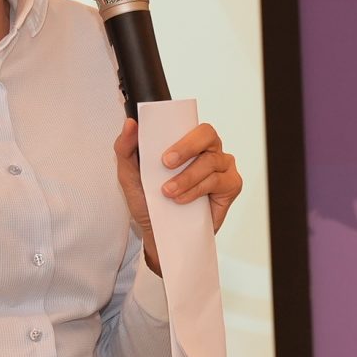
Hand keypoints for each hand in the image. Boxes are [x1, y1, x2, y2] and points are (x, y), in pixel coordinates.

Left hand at [113, 118, 242, 274]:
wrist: (158, 232)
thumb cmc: (149, 200)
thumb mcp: (129, 174)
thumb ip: (125, 147)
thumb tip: (130, 124)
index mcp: (187, 141)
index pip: (190, 123)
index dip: (178, 133)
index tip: (162, 153)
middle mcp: (208, 149)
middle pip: (207, 134)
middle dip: (186, 148)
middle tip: (167, 164)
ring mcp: (222, 166)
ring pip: (210, 161)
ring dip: (187, 177)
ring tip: (169, 192)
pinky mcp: (231, 185)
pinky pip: (217, 181)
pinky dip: (197, 190)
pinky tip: (183, 200)